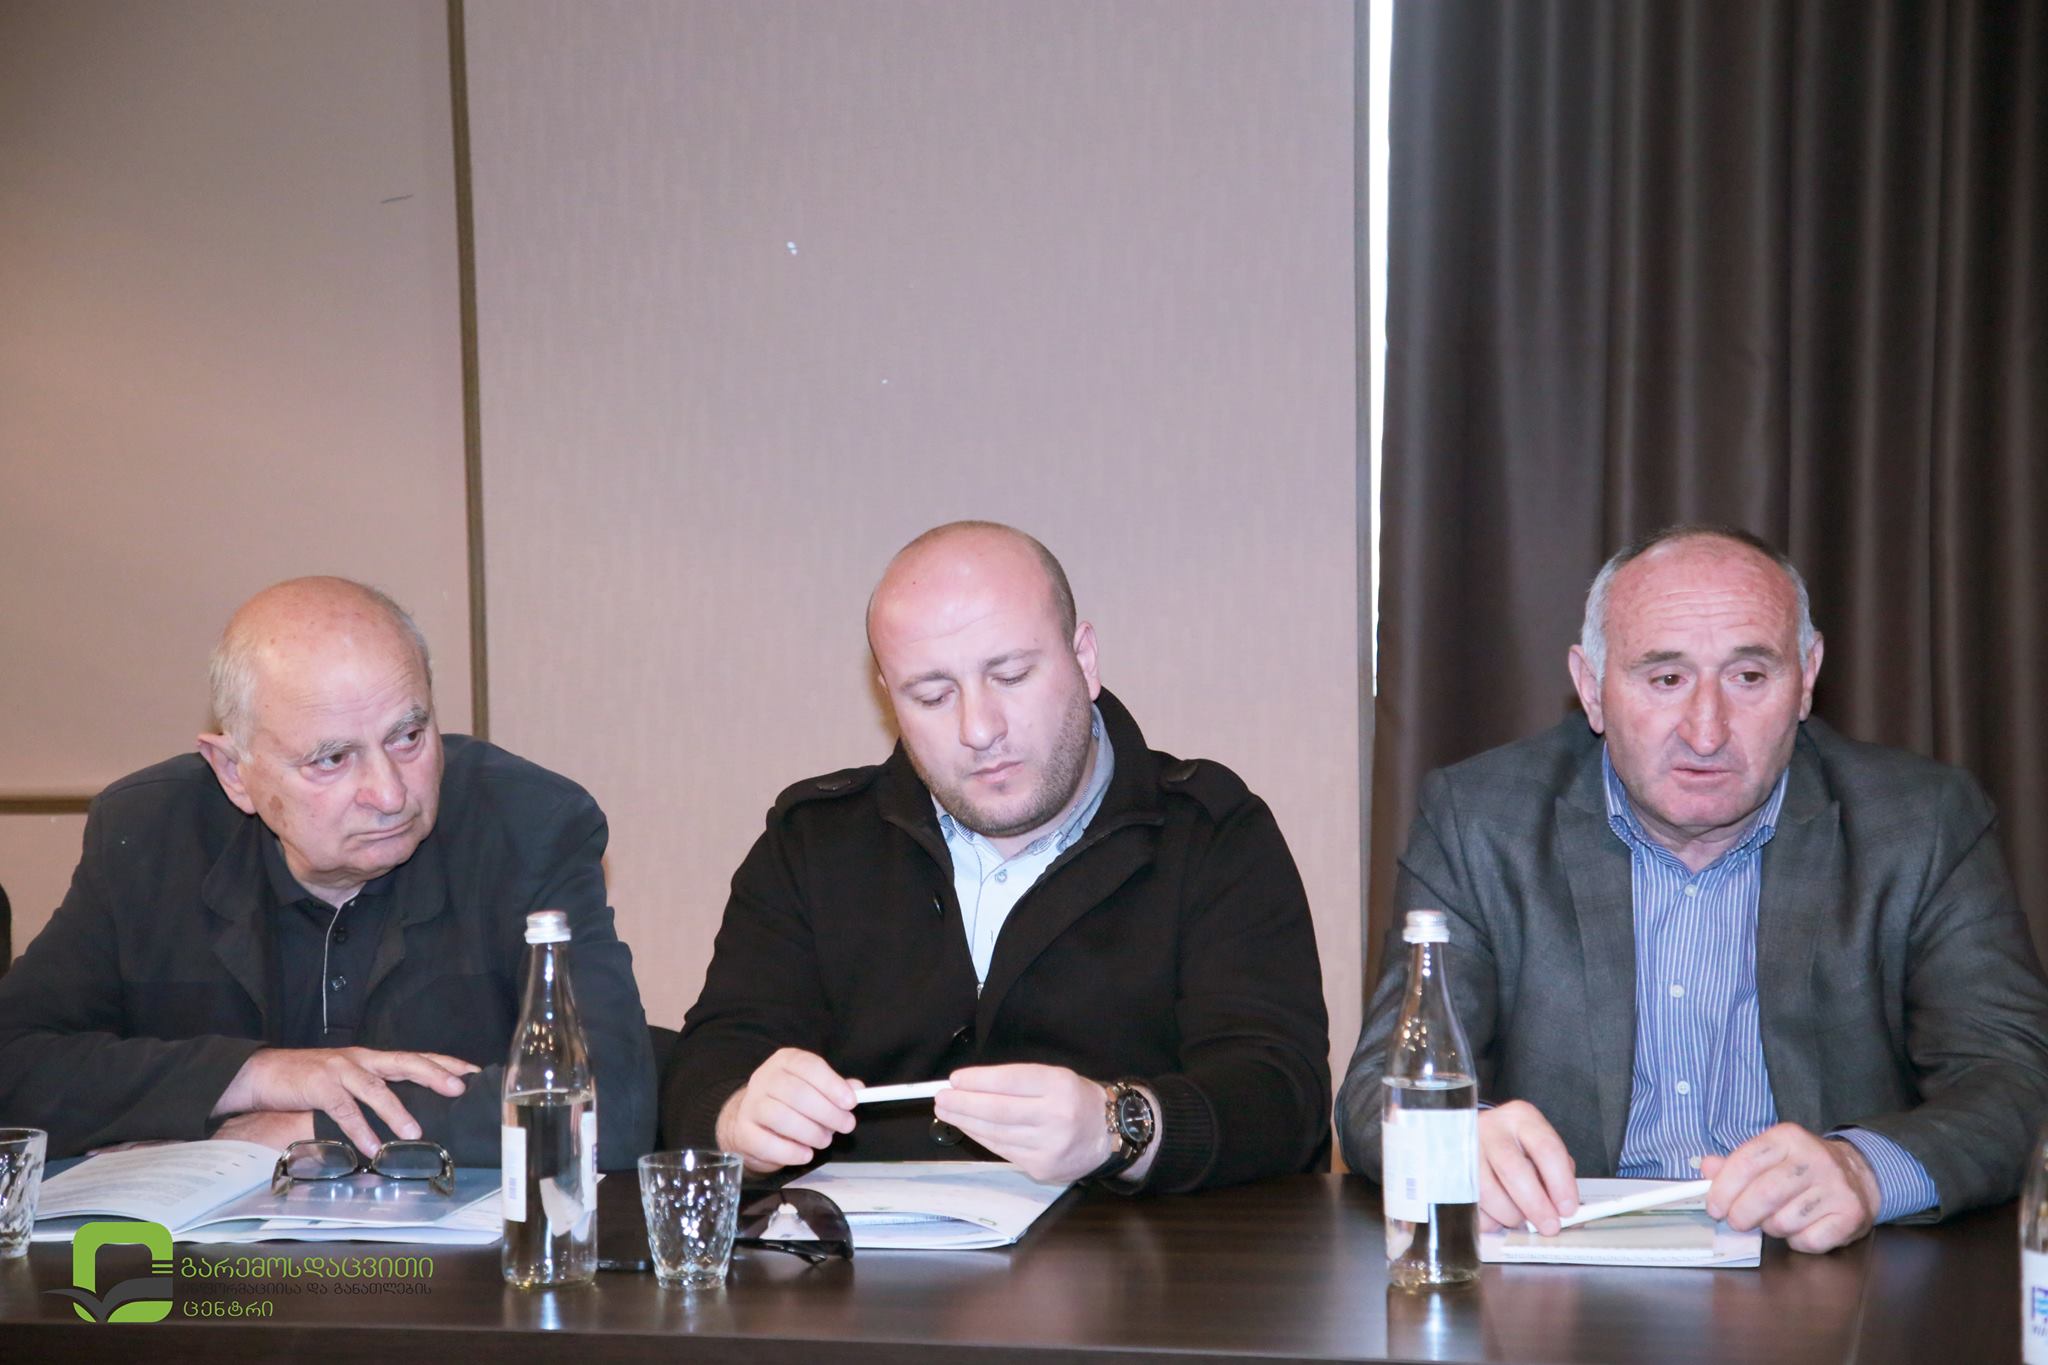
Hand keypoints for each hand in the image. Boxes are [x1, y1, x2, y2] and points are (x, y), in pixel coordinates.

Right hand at [212, 1048, 477, 1154]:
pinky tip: (370, 1148)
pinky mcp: (320, 1087)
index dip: (446, 1062)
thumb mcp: (349, 1078)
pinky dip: (359, 1131)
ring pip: (376, 1089)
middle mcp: (362, 1059)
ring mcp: (341, 1071)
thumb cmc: (311, 1079)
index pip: (417, 1056)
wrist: (263, 1072)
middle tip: (459, 1089)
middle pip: (406, 1062)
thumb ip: (376, 1088)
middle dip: (434, 1075)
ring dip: (397, 1112)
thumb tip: (408, 1110)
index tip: (474, 1072)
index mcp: (373, 1058)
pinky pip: (344, 1111)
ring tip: (415, 1133)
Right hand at [714, 1048, 857, 1175]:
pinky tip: (805, 1153)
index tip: (850, 1102)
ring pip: (782, 1118)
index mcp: (785, 1061)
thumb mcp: (813, 1088)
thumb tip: (857, 1089)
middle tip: (845, 1125)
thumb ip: (835, 1088)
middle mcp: (764, 1079)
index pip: (808, 1066)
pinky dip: (791, 1152)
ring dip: (810, 1132)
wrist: (748, 1120)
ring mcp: (750, 1105)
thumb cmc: (788, 1102)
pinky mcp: (743, 1133)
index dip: (831, 1084)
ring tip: (824, 1140)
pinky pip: (768, 1144)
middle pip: (796, 1093)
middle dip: (827, 1112)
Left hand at [935, 1064, 1136, 1184]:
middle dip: (963, 1104)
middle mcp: (1056, 1116)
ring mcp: (1049, 1146)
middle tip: (941, 1098)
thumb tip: (970, 1085)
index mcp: (1060, 1086)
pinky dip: (982, 1138)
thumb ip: (1017, 1081)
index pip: (1011, 1081)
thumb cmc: (1075, 1100)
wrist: (1108, 1135)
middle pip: (998, 1110)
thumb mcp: (1055, 1078)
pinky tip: (969, 1128)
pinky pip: (1003, 1150)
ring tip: (948, 1111)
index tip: (955, 1079)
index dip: (978, 1081)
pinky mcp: (1041, 1168)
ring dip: (966, 1122)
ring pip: (996, 1134)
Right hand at [1476, 1100, 1577, 1234]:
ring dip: (1510, 1215)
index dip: (1560, 1183)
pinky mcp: (1449, 1173)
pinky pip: (1470, 1207)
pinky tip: (1497, 1213)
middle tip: (1549, 1225)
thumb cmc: (1515, 1146)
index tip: (1568, 1208)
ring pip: (1488, 1193)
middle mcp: (1490, 1129)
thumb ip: (1554, 1173)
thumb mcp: (1539, 1147)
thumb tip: (1562, 1209)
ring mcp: (1465, 1149)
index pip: (1546, 1149)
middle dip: (1535, 1205)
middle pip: (1513, 1170)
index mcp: (1520, 1118)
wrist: (1471, 1134)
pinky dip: (1489, 1219)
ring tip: (1519, 1216)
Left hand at [1700, 1124, 1878, 1252]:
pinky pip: (1808, 1241)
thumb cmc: (1802, 1168)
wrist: (1860, 1176)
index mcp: (1788, 1137)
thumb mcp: (1770, 1156)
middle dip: (1741, 1215)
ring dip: (1771, 1228)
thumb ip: (1735, 1163)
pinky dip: (1796, 1241)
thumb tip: (1706, 1168)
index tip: (1714, 1207)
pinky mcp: (1851, 1214)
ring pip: (1784, 1222)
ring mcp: (1836, 1187)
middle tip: (1736, 1221)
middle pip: (1764, 1195)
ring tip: (1776, 1218)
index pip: (1746, 1163)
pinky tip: (1801, 1228)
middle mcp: (1815, 1158)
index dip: (1723, 1189)